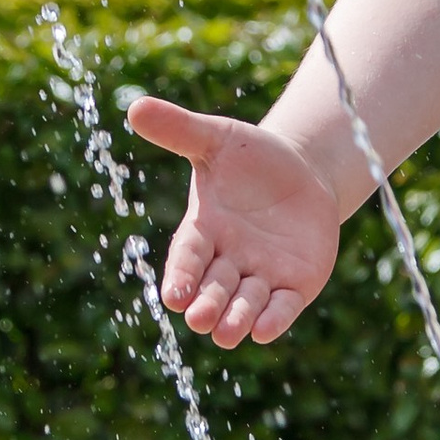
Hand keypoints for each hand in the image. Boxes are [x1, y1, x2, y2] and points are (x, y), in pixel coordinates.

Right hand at [126, 96, 341, 346]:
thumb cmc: (252, 157)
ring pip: (244, 305)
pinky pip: (282, 308)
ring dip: (235, 319)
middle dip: (206, 304)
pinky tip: (264, 331)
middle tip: (198, 318)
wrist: (304, 171)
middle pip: (213, 288)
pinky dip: (273, 320)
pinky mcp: (295, 285)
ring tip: (225, 332)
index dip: (181, 276)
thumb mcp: (218, 139)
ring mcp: (261, 276)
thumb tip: (135, 107)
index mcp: (204, 230)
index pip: (188, 256)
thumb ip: (180, 130)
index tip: (173, 296)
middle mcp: (228, 259)